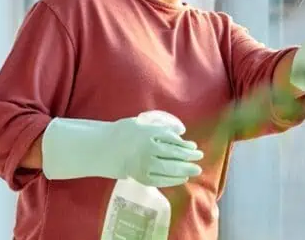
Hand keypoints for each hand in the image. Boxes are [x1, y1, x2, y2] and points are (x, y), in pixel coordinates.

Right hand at [42, 111, 203, 187]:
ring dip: (185, 169)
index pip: (172, 139)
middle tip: (200, 157)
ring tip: (196, 169)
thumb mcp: (142, 123)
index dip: (184, 143)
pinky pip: (161, 180)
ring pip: (170, 168)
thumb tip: (182, 130)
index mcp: (148, 133)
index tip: (193, 145)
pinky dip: (173, 180)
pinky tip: (182, 178)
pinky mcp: (142, 177)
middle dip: (189, 156)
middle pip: (174, 154)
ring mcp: (145, 164)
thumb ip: (162, 126)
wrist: (104, 150)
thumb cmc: (123, 133)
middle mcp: (148, 149)